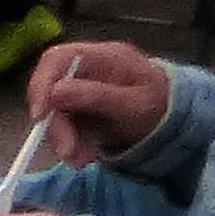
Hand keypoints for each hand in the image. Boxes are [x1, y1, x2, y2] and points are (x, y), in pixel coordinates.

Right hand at [26, 41, 172, 165]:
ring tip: (84, 159)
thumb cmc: (160, 103)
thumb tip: (55, 91)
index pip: (57, 59)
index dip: (42, 84)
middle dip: (55, 124)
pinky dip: (71, 144)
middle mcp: (86, 68)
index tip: (40, 116)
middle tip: (68, 152)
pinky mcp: (77, 108)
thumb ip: (98, 96)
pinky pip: (63, 126)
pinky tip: (86, 156)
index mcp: (103, 56)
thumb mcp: (135, 103)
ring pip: (53, 112)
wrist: (173, 117)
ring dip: (63, 139)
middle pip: (50, 88)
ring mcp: (80, 88)